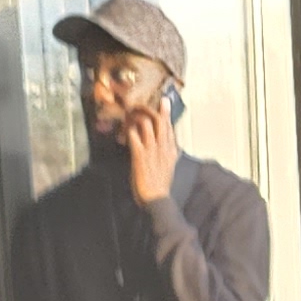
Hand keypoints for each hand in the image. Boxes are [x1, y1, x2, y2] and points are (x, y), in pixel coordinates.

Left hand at [121, 88, 181, 206]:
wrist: (157, 199)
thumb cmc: (161, 186)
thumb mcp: (171, 167)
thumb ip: (172, 155)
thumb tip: (175, 148)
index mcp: (171, 150)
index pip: (169, 126)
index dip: (166, 112)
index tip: (163, 100)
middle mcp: (163, 147)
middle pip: (159, 120)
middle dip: (150, 108)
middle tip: (141, 103)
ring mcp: (151, 150)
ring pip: (146, 123)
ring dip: (136, 117)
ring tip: (129, 116)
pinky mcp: (140, 155)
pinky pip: (133, 135)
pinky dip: (128, 129)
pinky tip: (125, 129)